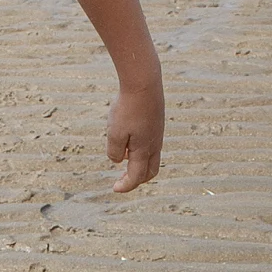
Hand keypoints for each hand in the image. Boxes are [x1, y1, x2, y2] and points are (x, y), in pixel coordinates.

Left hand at [106, 71, 165, 194]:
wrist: (144, 83)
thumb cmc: (127, 107)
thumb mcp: (114, 132)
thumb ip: (115, 151)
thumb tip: (118, 160)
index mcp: (144, 150)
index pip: (137, 176)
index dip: (126, 186)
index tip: (115, 189)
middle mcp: (154, 144)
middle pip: (150, 171)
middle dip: (137, 179)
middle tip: (123, 180)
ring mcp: (157, 133)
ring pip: (153, 157)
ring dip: (140, 164)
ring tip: (125, 161)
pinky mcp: (157, 123)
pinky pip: (152, 144)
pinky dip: (142, 151)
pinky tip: (130, 140)